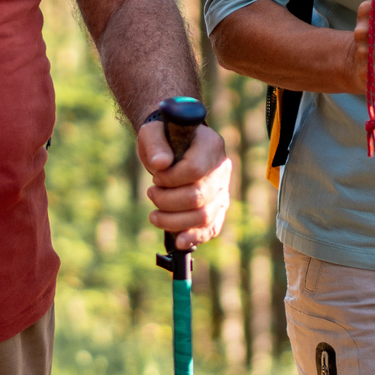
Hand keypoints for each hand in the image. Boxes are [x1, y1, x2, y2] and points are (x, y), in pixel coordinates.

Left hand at [137, 119, 232, 251]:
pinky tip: (179, 241)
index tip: (156, 176)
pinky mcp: (218, 206)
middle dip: (167, 201)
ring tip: (155, 215)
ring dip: (174, 221)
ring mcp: (223, 189)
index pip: (194, 170)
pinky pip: (212, 227)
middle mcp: (222, 168)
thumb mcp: (153, 133)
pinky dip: (196, 237)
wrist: (172, 144)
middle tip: (151, 193)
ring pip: (204, 216)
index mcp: (211, 145)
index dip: (170, 179)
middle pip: (198, 197)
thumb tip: (161, 164)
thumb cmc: (162, 136)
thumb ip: (155, 145)